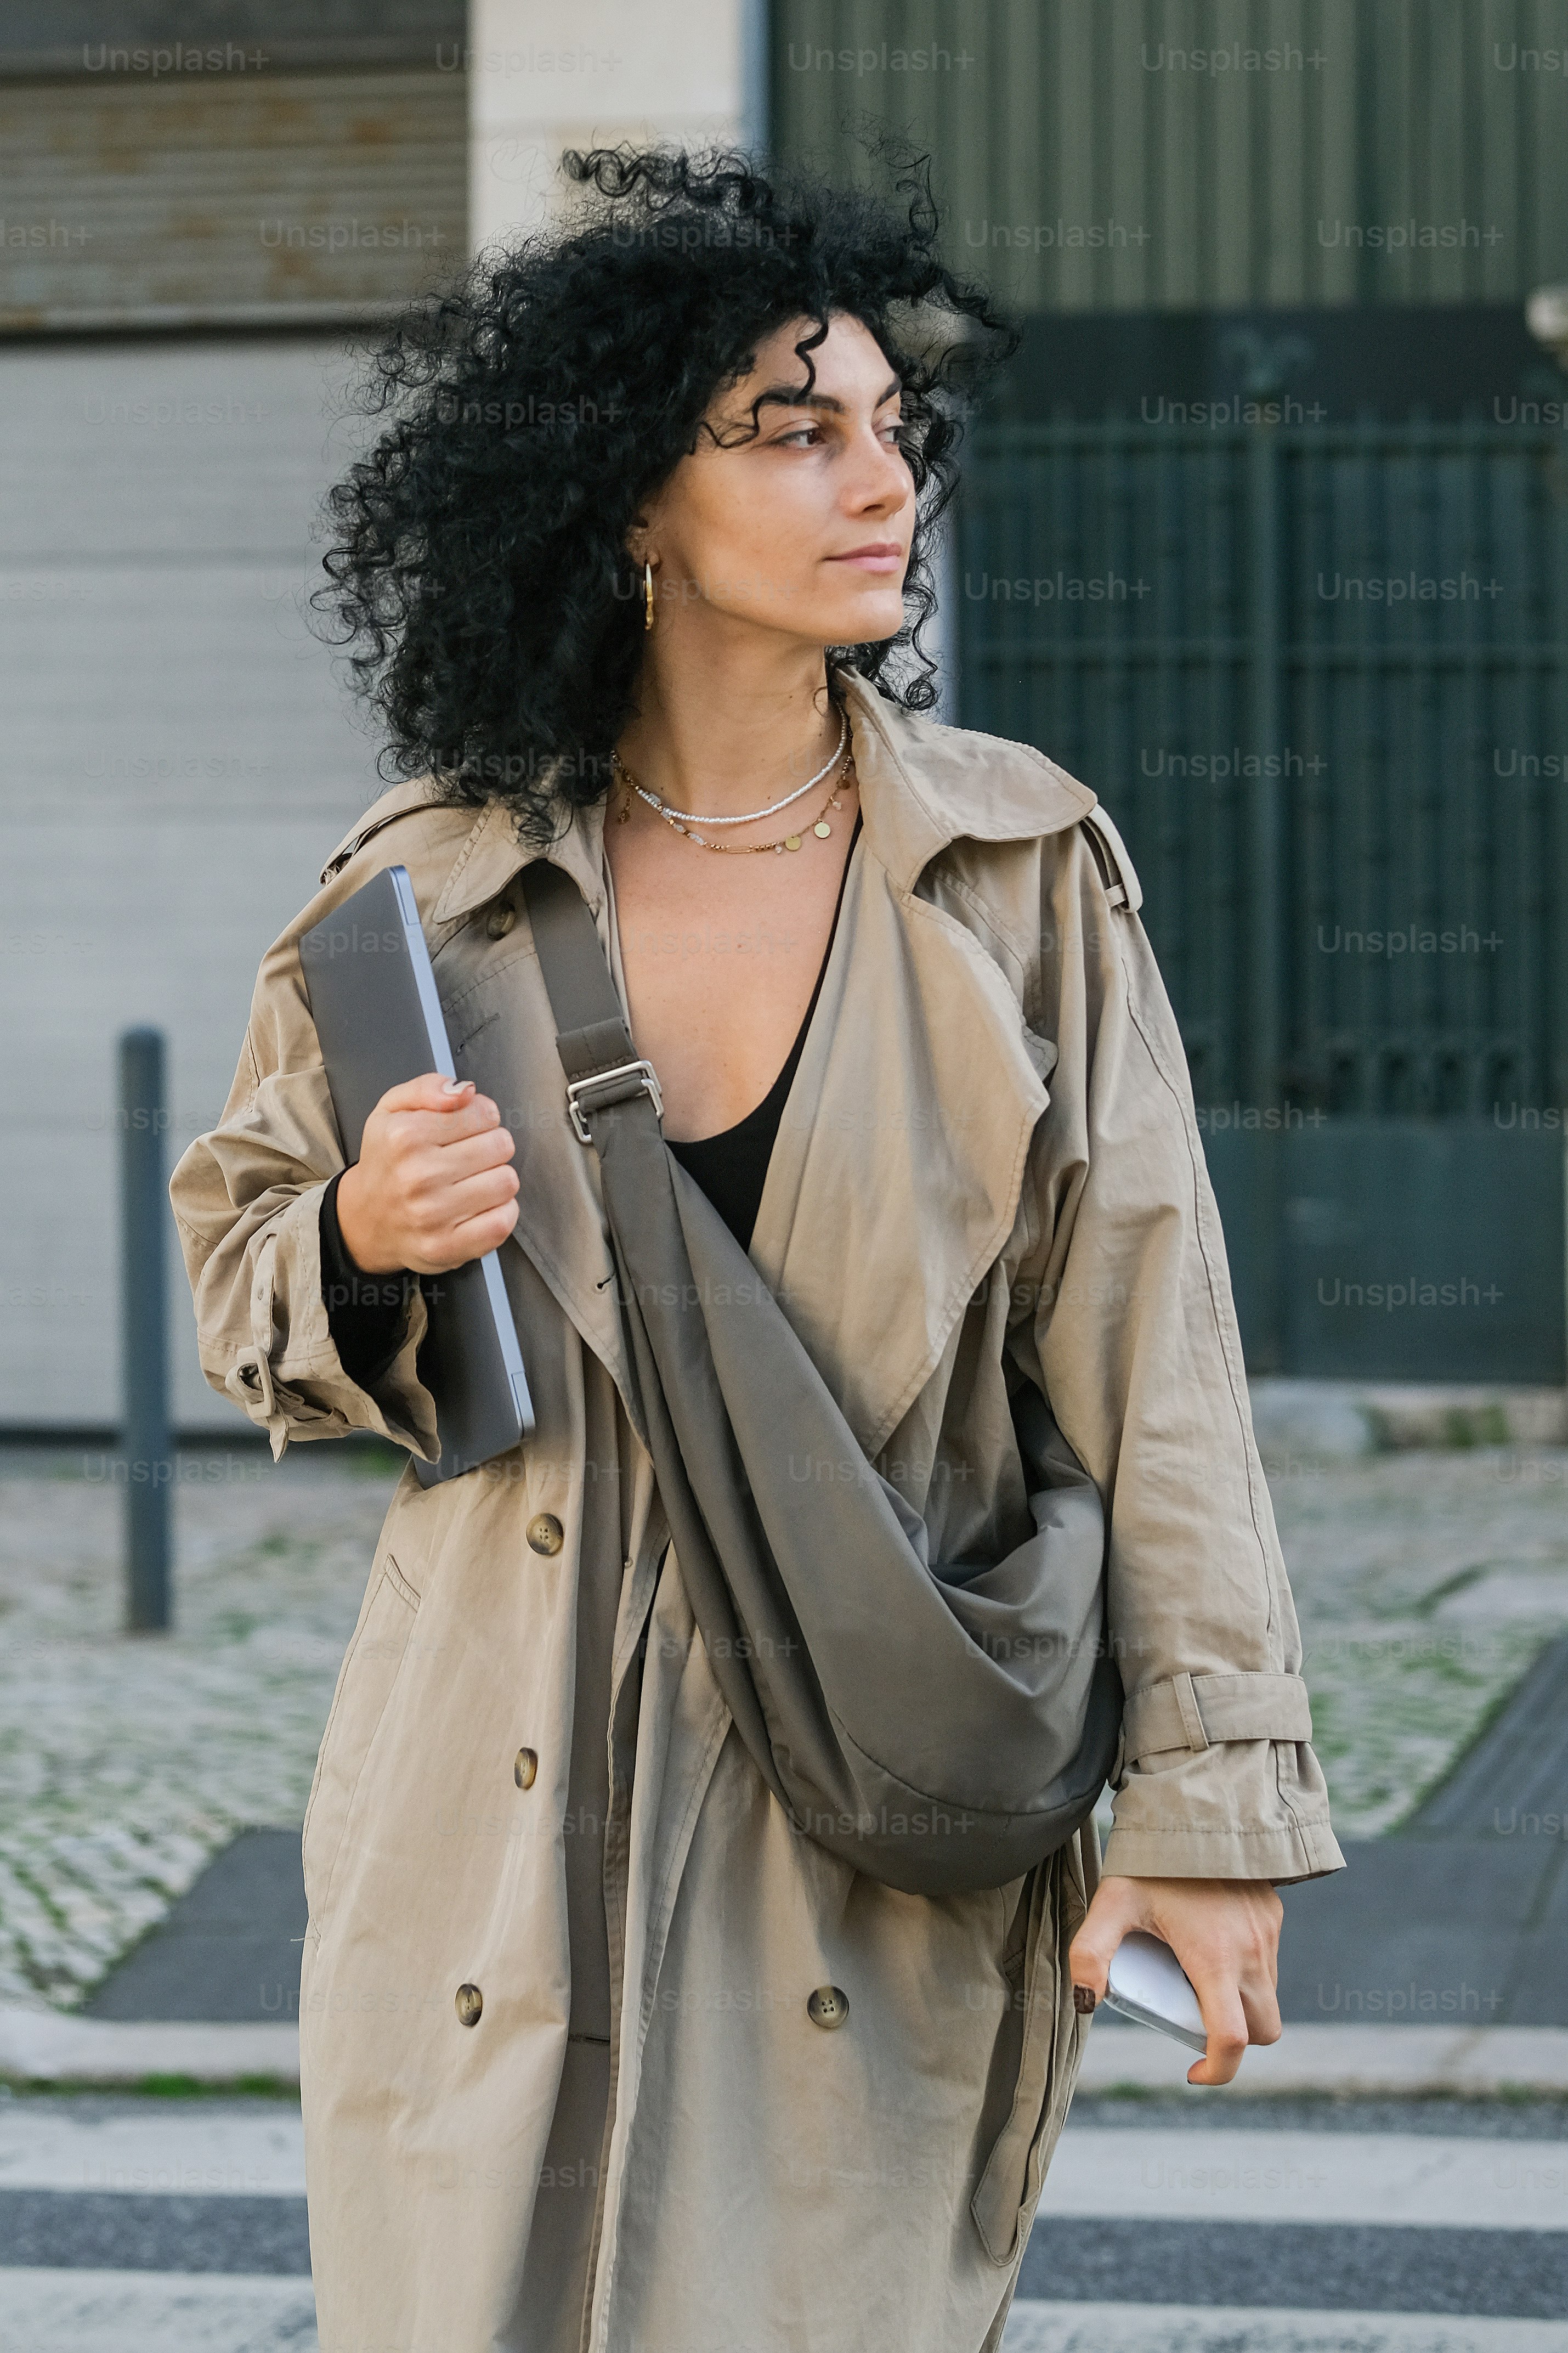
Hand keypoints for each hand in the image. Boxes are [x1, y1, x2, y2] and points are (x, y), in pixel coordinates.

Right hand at [335, 1074, 518, 1275]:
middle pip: (501, 1145)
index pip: (484, 1113)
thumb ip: (428, 1087)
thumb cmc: (387, 1161)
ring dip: (496, 1179)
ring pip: (507, 1181)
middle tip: (467, 1158)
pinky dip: (500, 1211)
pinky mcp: (448, 1246)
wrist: (365, 1219)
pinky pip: (503, 1220)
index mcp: (406, 1136)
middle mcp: (418, 1175)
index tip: (464, 1129)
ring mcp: (433, 1215)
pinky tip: (478, 1206)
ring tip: (471, 1182)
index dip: (480, 1118)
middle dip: (490, 1147)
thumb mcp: (392, 1109)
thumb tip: (465, 1092)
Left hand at [1068, 1873, 1282, 2086]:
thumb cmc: (1152, 1860)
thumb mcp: (1112, 1902)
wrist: (1198, 1808)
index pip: (1232, 2039)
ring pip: (1268, 1997)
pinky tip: (1211, 1941)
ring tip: (1194, 1971)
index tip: (1191, 2071)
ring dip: (1240, 2004)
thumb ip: (1090, 1951)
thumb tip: (1086, 2001)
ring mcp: (1268, 1936)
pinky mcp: (1274, 1917)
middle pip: (1263, 2029)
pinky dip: (1248, 1973)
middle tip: (1190, 2014)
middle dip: (1233, 2040)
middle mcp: (1251, 1953)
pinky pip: (1270, 1963)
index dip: (1217, 2070)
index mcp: (1215, 1959)